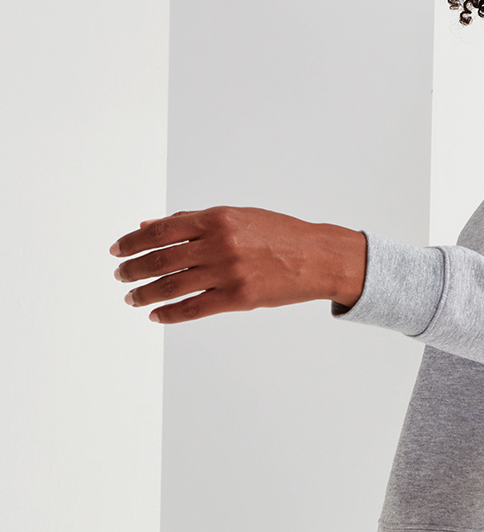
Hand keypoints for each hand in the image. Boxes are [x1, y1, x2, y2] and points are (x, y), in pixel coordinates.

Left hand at [110, 206, 365, 323]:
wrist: (317, 257)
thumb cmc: (278, 234)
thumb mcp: (235, 216)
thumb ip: (191, 221)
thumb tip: (149, 225)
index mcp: (217, 219)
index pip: (160, 232)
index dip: (133, 242)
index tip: (118, 250)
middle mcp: (220, 244)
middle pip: (160, 260)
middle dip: (133, 270)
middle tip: (121, 276)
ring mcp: (229, 273)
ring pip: (172, 287)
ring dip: (145, 294)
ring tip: (132, 297)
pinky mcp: (239, 298)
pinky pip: (194, 308)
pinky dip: (170, 314)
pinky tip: (157, 314)